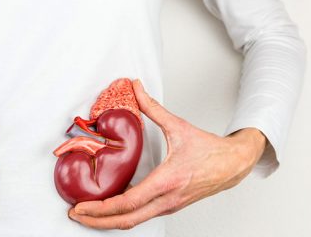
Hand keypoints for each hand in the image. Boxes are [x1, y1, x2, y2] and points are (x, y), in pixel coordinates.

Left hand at [68, 79, 266, 229]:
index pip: (128, 203)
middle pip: (126, 221)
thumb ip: (153, 107)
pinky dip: (122, 216)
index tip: (81, 207)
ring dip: (108, 221)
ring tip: (87, 214)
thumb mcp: (178, 126)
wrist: (234, 164)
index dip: (101, 208)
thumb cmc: (210, 150)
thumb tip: (136, 88)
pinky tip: (110, 209)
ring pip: (134, 222)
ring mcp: (169, 206)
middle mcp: (167, 199)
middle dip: (97, 221)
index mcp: (167, 181)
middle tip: (76, 215)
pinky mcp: (170, 206)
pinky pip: (142, 217)